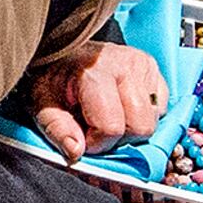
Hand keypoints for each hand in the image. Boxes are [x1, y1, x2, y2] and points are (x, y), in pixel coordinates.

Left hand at [24, 40, 171, 160]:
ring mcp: (142, 64)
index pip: (112, 126)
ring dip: (131, 127)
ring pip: (153, 120)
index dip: (97, 143)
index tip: (83, 136)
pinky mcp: (152, 69)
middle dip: (119, 138)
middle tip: (97, 128)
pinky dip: (142, 115)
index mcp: (95, 71)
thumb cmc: (53, 77)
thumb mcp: (42, 104)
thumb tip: (75, 152)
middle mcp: (125, 64)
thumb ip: (57, 130)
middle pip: (141, 127)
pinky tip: (121, 105)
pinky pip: (160, 108)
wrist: (62, 50)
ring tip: (108, 114)